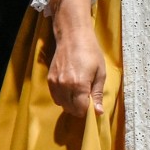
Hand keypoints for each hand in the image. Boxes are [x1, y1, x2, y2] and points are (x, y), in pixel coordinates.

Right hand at [48, 0, 105, 116]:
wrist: (73, 37)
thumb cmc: (91, 53)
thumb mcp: (100, 73)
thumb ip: (97, 94)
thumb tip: (97, 112)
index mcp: (79, 85)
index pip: (80, 110)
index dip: (88, 110)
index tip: (93, 105)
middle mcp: (64, 86)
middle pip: (70, 109)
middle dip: (80, 108)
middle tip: (88, 98)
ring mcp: (55, 83)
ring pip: (62, 104)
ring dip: (71, 104)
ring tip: (80, 92)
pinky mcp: (50, 80)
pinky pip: (55, 97)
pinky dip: (63, 98)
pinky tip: (71, 89)